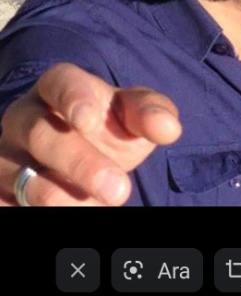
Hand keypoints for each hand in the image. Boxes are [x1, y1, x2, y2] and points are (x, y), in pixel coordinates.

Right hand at [0, 62, 181, 205]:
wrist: (83, 161)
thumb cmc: (109, 128)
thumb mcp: (133, 116)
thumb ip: (151, 113)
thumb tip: (168, 128)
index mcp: (57, 87)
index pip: (59, 82)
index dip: (73, 98)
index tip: (91, 119)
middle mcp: (25, 118)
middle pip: (40, 134)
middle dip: (79, 162)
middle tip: (119, 188)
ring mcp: (9, 156)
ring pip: (22, 176)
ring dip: (59, 197)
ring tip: (98, 207)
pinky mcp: (2, 190)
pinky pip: (8, 202)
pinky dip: (32, 211)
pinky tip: (65, 214)